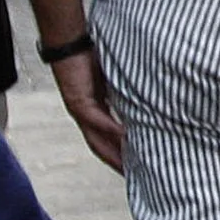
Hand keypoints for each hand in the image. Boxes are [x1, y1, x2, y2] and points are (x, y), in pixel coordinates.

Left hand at [50, 50, 126, 172]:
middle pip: (101, 147)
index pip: (109, 138)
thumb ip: (126, 89)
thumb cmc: (90, 53)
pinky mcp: (77, 101)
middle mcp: (86, 115)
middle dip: (118, 163)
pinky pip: (96, 118)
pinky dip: (110, 128)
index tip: (138, 165)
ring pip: (97, 139)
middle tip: (135, 177)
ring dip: (113, 153)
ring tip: (130, 166)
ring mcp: (81, 111)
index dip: (121, 153)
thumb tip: (150, 95)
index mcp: (95, 110)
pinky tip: (124, 135)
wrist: (69, 41)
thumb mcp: (113, 76)